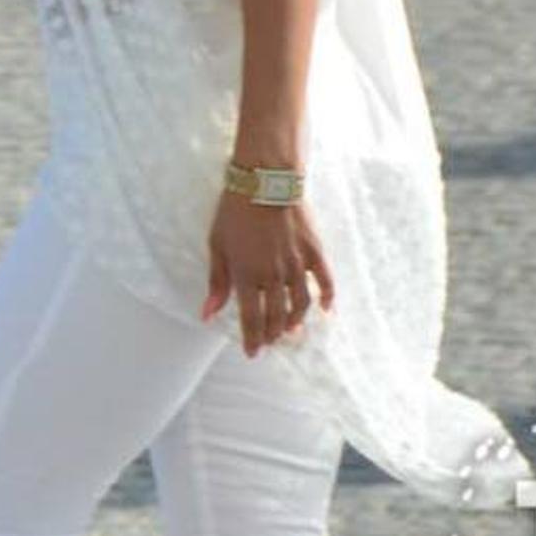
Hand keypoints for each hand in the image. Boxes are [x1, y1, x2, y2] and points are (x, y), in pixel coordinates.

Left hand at [202, 193, 336, 357]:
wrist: (264, 183)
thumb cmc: (234, 213)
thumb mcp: (217, 246)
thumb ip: (217, 283)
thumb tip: (207, 314)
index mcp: (247, 276)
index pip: (251, 319)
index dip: (252, 339)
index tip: (252, 353)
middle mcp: (273, 277)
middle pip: (276, 316)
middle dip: (272, 334)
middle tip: (270, 342)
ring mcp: (297, 266)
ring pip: (300, 305)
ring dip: (295, 321)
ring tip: (291, 330)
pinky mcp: (315, 253)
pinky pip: (326, 282)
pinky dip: (328, 299)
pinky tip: (326, 311)